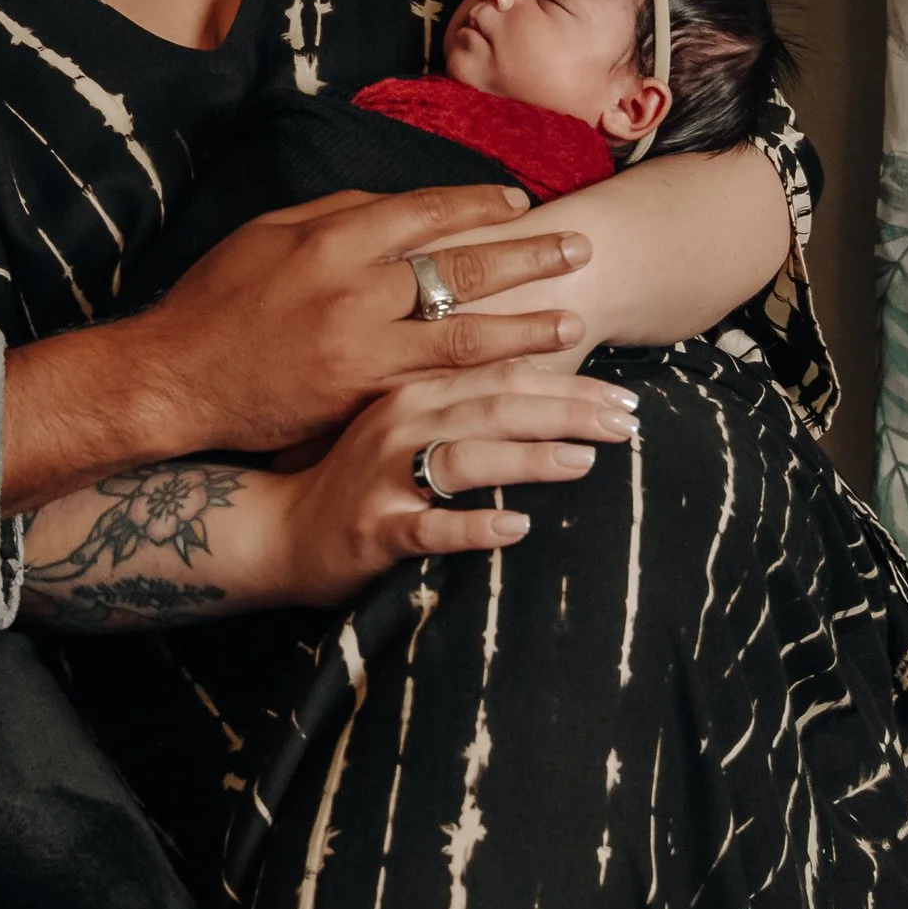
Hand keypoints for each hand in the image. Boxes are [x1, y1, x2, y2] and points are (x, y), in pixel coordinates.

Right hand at [123, 185, 592, 461]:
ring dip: (525, 328)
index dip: (479, 205)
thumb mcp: (267, 236)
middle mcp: (354, 288)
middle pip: (461, 267)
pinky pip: (437, 389)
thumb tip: (394, 208)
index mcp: (332, 238)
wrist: (176, 379)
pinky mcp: (359, 398)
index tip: (520, 203)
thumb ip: (334, 219)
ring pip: (464, 335)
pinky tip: (521, 385)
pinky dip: (483, 385)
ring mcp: (361, 348)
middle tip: (579, 250)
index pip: (425, 212)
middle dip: (527, 257)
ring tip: (574, 323)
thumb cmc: (217, 302)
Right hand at [263, 368, 641, 604]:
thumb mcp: (409, 428)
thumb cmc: (359, 480)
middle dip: (569, 411)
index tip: (627, 397)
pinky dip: (473, 527)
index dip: (571, 384)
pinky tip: (516, 530)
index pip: (504, 378)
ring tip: (584, 462)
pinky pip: (428, 526)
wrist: (278, 530)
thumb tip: (553, 400)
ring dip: (529, 458)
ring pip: (465, 457)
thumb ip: (467, 409)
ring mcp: (386, 476)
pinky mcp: (375, 529)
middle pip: (496, 407)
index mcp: (416, 392)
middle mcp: (401, 424)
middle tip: (628, 424)